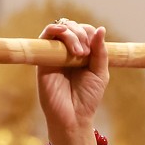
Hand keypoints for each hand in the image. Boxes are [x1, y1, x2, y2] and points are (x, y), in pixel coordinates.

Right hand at [37, 19, 108, 141]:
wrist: (73, 116)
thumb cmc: (87, 98)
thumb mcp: (100, 73)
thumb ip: (100, 52)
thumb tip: (101, 29)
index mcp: (83, 54)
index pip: (85, 31)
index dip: (90, 34)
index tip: (93, 50)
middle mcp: (68, 52)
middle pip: (72, 27)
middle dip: (81, 34)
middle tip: (85, 54)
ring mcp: (55, 54)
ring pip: (60, 29)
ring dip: (71, 34)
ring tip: (79, 53)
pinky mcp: (43, 59)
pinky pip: (45, 37)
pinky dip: (54, 29)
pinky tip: (62, 33)